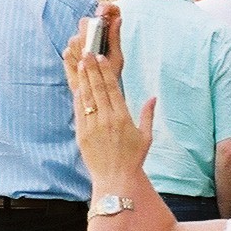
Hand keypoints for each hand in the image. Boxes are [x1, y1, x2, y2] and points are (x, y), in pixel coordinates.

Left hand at [63, 5, 153, 186]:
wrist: (115, 178)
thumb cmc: (133, 158)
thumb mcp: (146, 136)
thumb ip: (148, 115)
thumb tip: (153, 97)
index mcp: (122, 117)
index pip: (111, 88)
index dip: (105, 71)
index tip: (100, 57)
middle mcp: (106, 119)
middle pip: (97, 88)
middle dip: (91, 68)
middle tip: (86, 52)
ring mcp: (92, 126)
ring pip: (86, 97)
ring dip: (83, 79)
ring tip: (80, 63)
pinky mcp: (82, 134)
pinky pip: (79, 111)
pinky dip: (78, 97)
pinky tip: (77, 85)